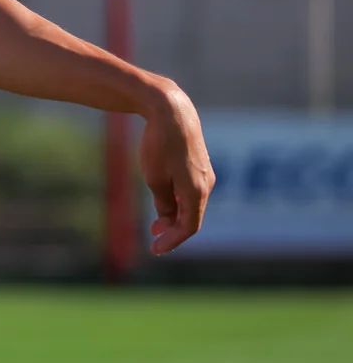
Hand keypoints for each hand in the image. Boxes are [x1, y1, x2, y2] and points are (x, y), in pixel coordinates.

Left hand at [139, 82, 213, 253]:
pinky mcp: (201, 164)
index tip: (156, 250)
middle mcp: (207, 185)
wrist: (172, 112)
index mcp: (196, 192)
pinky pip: (192, 190)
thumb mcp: (154, 178)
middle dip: (173, 230)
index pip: (189, 227)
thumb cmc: (160, 145)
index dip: (172, 241)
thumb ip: (163, 202)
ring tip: (157, 224)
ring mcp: (206, 174)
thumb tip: (169, 218)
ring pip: (192, 203)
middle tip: (154, 239)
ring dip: (175, 215)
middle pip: (192, 217)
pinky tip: (165, 199)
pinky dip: (179, 200)